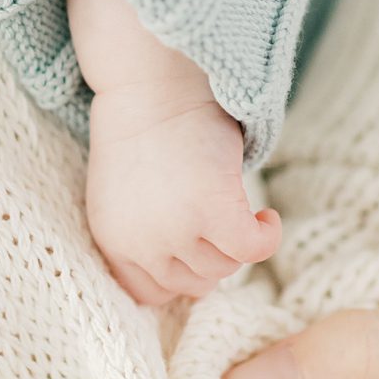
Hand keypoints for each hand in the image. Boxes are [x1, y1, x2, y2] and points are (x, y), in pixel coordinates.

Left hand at [86, 83, 280, 304]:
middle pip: (192, 284)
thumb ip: (142, 235)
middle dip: (211, 258)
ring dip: (237, 242)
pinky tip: (265, 216)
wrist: (150, 85)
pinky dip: (266, 236)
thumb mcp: (123, 195)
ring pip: (224, 267)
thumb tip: (194, 280)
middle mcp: (140, 242)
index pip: (150, 294)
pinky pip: (252, 250)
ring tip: (238, 209)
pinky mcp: (212, 210)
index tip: (197, 254)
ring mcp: (176, 229)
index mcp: (112, 240)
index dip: (179, 277)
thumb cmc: (140, 130)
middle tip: (221, 224)